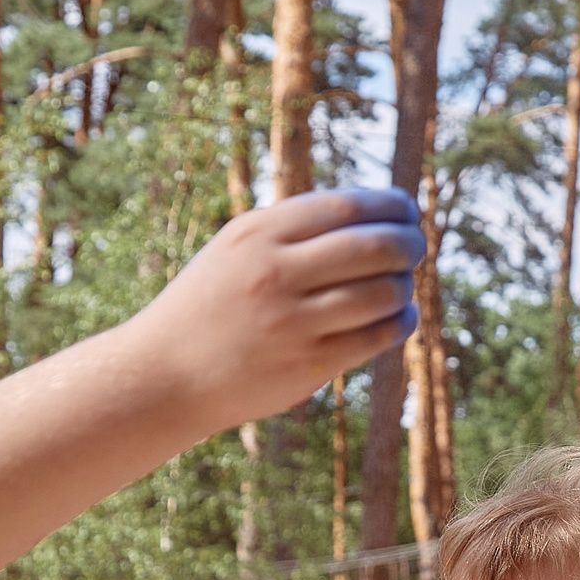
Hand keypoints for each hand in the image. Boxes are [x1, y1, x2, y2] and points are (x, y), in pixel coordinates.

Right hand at [130, 188, 423, 442]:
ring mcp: (293, 321)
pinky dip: (400, 323)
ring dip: (404, 286)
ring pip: (382, 293)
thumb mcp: (237, 248)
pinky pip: (375, 337)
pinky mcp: (307, 365)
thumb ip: (293, 229)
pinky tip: (400, 318)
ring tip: (402, 286)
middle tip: (415, 246)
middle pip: (375, 247)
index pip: (347, 207)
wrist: (165, 373)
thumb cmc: (211, 305)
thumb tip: (374, 214)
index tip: (405, 210)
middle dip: (408, 243)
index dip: (390, 206)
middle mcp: (276, 272)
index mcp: (259, 233)